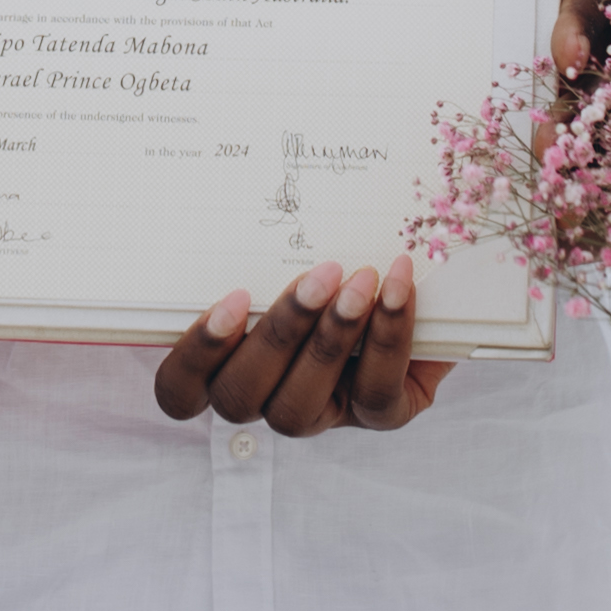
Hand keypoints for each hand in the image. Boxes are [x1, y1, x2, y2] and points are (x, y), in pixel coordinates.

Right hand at [154, 259, 448, 433]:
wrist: (431, 292)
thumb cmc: (343, 263)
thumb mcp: (297, 253)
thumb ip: (268, 247)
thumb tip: (245, 191)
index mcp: (231, 365)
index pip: (179, 391)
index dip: (195, 355)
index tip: (235, 297)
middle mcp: (268, 400)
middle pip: (238, 397)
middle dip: (278, 334)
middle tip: (320, 273)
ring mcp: (324, 415)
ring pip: (298, 406)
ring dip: (330, 339)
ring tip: (361, 280)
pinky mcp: (381, 418)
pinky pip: (374, 393)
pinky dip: (388, 336)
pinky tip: (396, 288)